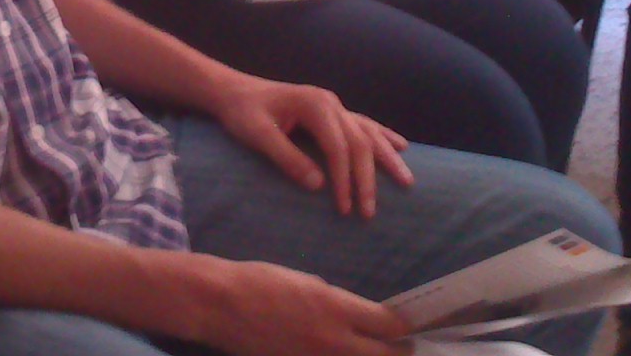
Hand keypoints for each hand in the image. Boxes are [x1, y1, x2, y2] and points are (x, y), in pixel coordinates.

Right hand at [190, 258, 411, 355]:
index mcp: (338, 309)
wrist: (221, 304)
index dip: (404, 328)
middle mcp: (334, 341)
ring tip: (377, 354)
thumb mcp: (309, 282)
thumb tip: (359, 317)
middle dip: (399, 352)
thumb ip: (339, 304)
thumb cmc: (262, 282)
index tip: (409, 327)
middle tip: (403, 348)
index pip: (390, 325)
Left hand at [205, 71, 412, 217]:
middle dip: (367, 178)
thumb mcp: (258, 135)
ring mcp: (333, 104)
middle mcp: (330, 102)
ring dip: (387, 158)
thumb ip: (287, 158)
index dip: (344, 179)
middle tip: (369, 212)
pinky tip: (400, 146)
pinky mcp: (330, 110)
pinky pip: (364, 123)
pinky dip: (383, 135)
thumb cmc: (242, 112)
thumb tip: (318, 185)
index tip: (345, 208)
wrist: (233, 91)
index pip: (339, 147)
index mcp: (314, 105)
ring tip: (407, 182)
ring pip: (369, 132)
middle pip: (360, 142)